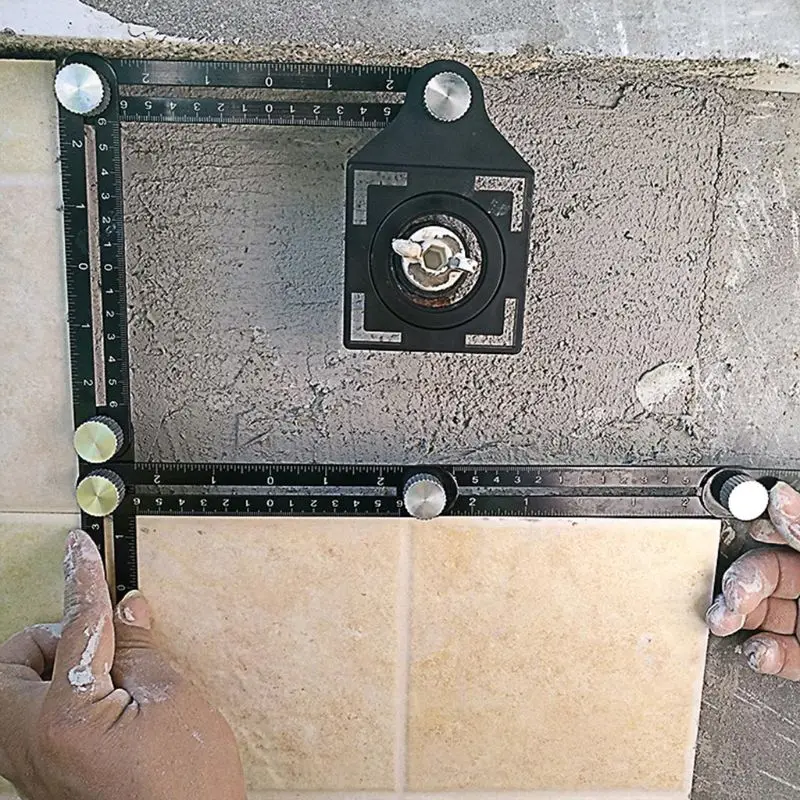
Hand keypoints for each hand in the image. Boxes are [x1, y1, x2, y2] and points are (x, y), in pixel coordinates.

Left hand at [0, 530, 245, 799]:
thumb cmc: (188, 787)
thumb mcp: (174, 700)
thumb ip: (141, 648)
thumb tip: (126, 608)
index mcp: (65, 720)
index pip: (76, 626)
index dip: (83, 580)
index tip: (79, 548)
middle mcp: (31, 747)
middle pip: (10, 663)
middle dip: (49, 641)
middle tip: (100, 645)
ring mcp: (31, 768)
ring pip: (14, 693)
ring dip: (54, 672)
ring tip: (108, 683)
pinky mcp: (42, 780)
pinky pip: (30, 720)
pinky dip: (61, 698)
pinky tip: (105, 707)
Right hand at [707, 480, 799, 678]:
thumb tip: (776, 496)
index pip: (777, 533)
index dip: (755, 533)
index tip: (739, 537)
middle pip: (760, 574)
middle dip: (735, 586)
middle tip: (726, 598)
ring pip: (760, 614)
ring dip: (738, 620)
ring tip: (727, 623)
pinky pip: (779, 654)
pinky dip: (763, 655)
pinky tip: (758, 651)